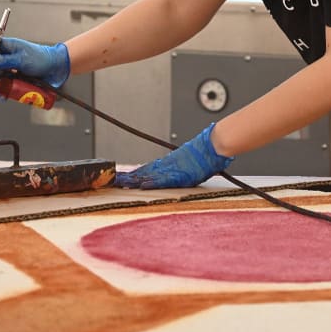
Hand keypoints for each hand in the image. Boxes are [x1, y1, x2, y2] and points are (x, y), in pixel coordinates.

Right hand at [0, 37, 69, 87]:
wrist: (57, 69)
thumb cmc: (42, 59)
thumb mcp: (21, 60)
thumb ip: (4, 61)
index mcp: (8, 46)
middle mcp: (8, 57)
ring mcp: (12, 68)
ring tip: (4, 89)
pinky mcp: (16, 78)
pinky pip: (6, 85)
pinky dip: (4, 91)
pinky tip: (5, 96)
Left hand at [114, 123, 232, 188]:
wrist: (213, 146)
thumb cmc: (206, 152)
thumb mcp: (191, 159)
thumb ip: (183, 164)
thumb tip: (183, 166)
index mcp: (171, 161)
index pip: (150, 168)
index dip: (137, 172)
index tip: (125, 175)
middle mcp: (169, 164)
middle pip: (146, 171)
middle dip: (131, 177)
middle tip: (116, 180)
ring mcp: (173, 169)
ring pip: (150, 175)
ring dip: (136, 180)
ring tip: (123, 183)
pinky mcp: (179, 174)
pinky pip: (163, 180)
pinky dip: (153, 183)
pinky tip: (142, 185)